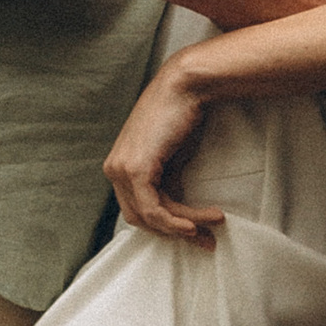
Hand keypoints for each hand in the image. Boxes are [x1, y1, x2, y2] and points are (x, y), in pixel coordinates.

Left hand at [107, 59, 224, 246]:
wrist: (185, 86)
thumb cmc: (182, 115)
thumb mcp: (171, 158)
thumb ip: (166, 184)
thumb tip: (178, 214)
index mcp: (118, 165)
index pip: (136, 209)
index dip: (164, 225)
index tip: (194, 233)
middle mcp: (113, 169)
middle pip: (139, 218)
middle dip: (173, 232)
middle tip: (204, 239)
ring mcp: (121, 169)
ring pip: (150, 217)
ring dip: (184, 225)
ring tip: (212, 223)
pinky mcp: (136, 170)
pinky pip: (155, 209)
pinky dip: (178, 220)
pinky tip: (198, 221)